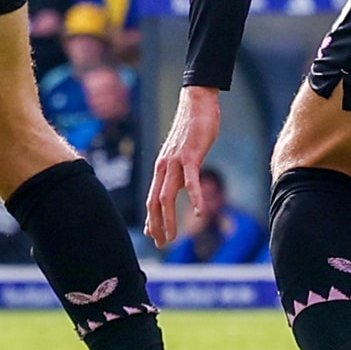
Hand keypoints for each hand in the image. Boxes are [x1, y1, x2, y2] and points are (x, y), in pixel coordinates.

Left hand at [145, 85, 223, 245]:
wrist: (197, 104)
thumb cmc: (191, 131)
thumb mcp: (181, 156)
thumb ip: (177, 173)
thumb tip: (175, 189)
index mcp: (161, 169)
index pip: (151, 199)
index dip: (151, 219)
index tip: (153, 237)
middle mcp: (164, 167)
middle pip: (155, 202)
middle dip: (157, 226)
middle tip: (161, 245)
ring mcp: (176, 162)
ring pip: (168, 196)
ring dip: (168, 220)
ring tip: (173, 238)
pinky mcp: (191, 156)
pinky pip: (192, 181)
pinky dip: (195, 198)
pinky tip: (199, 213)